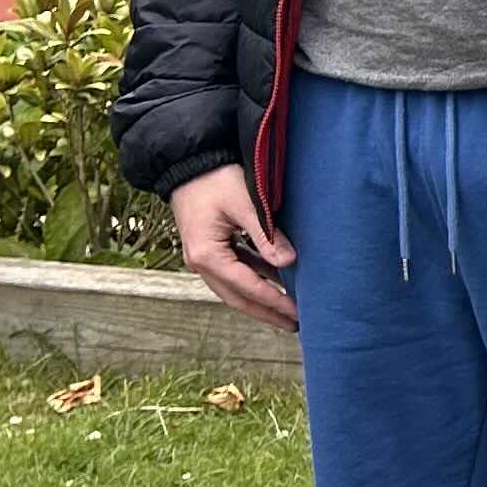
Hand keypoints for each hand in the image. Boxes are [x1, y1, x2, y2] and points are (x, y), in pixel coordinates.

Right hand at [170, 163, 296, 331]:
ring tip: (288, 309)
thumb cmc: (216, 179)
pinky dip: (255, 278)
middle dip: (266, 312)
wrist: (188, 161)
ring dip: (261, 298)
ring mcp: (203, 256)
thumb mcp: (245, 204)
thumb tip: (289, 262)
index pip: (247, 287)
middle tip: (295, 325)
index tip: (298, 314)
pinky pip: (235, 270)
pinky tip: (277, 280)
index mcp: (207, 256)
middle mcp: (201, 262)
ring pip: (235, 287)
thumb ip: (266, 234)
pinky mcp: (210, 246)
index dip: (274, 302)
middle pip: (237, 297)